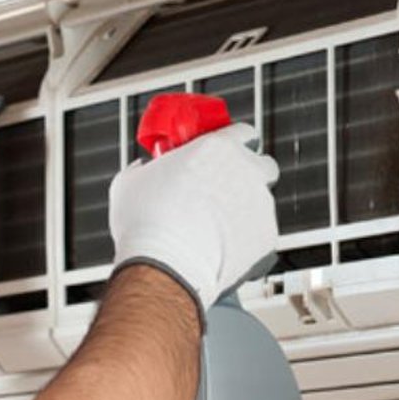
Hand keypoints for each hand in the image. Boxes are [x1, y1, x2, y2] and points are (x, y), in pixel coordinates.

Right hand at [108, 123, 279, 313]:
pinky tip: (222, 246)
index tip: (223, 153)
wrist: (164, 267)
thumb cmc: (146, 224)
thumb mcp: (131, 182)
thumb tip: (142, 169)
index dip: (233, 143)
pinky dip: (246, 237)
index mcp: (218, 148)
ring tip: (216, 227)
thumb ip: (145, 168)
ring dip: (244, 209)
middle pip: (263, 165)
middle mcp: (247, 171)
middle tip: (225, 187)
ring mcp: (261, 204)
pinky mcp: (267, 235)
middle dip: (249, 174)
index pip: (242, 132)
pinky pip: (260, 232)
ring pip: (261, 201)